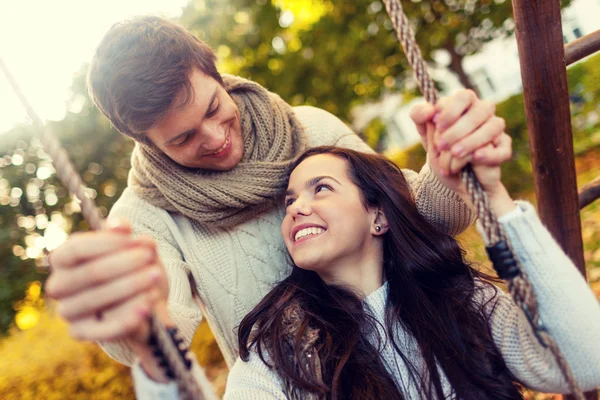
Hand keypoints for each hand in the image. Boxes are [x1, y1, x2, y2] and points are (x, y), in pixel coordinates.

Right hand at [45, 218, 169, 344]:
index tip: (135, 239)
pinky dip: (127, 317)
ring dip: (131, 286)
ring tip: (155, 276)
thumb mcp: (137, 250)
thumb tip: (121, 226)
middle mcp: (59, 285)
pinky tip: (147, 307)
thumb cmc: (135, 270)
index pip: (77, 248)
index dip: (107, 243)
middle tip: (150, 257)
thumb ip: (128, 237)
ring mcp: (67, 311)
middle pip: (91, 273)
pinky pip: (103, 328)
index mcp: (63, 258)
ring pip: (97, 299)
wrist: (146, 304)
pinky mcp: (80, 333)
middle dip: (125, 264)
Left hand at [410, 89, 511, 194]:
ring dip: (472, 141)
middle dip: (458, 129)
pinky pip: (502, 149)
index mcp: (463, 105)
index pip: (463, 97)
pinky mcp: (503, 149)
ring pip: (493, 126)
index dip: (450, 111)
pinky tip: (475, 158)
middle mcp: (482, 113)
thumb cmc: (440, 152)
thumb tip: (429, 109)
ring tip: (455, 154)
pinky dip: (489, 154)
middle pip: (481, 110)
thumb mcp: (425, 135)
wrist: (451, 180)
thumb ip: (419, 116)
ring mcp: (495, 130)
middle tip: (441, 145)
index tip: (438, 125)